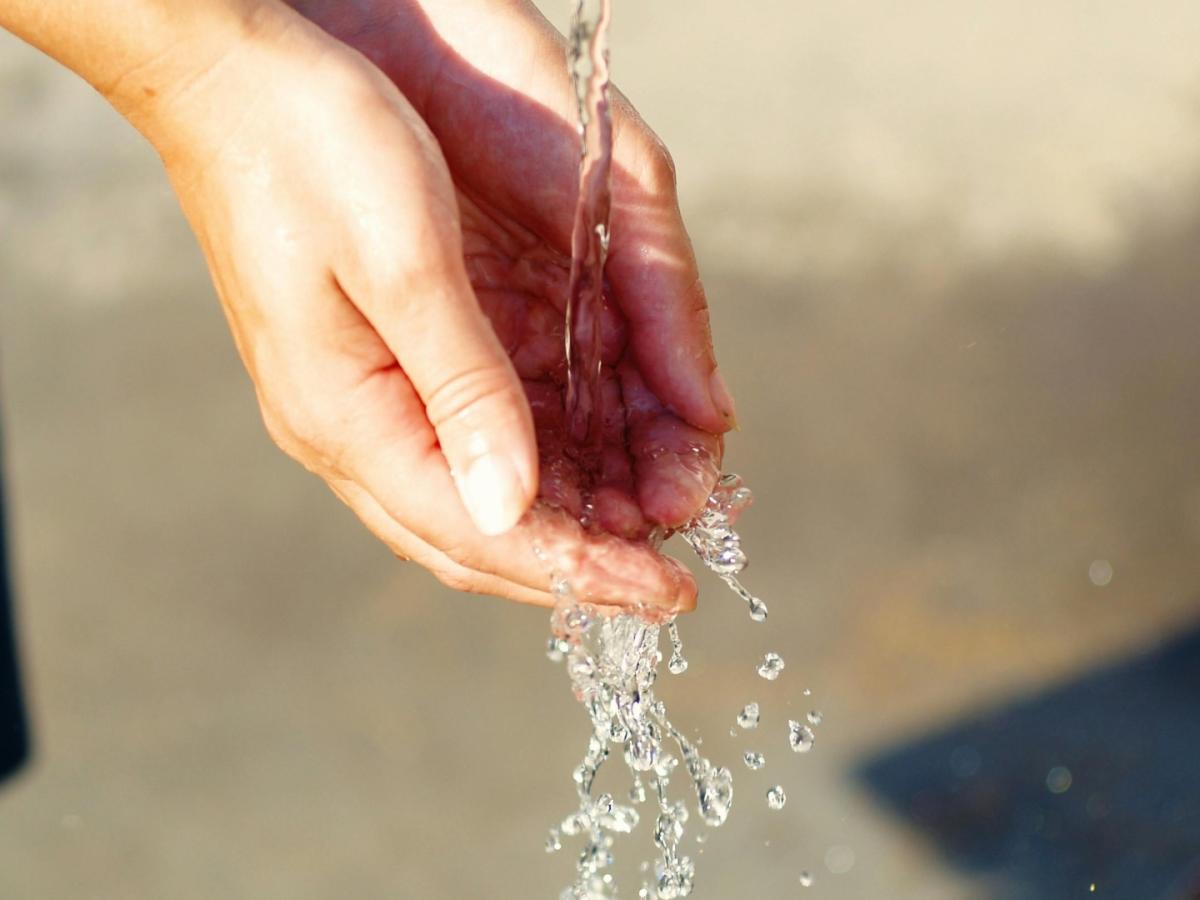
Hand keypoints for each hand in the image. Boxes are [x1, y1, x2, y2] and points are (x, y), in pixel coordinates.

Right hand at [152, 3, 733, 610]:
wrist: (230, 77)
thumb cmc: (310, 147)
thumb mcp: (404, 262)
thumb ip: (463, 389)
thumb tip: (513, 508)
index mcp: (346, 416)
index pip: (478, 533)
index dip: (579, 571)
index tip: (667, 594)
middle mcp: (347, 428)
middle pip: (474, 537)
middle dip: (577, 566)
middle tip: (667, 579)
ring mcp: (355, 402)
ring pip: (472, 500)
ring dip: (563, 522)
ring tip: (647, 526)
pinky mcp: (374, 368)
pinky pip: (463, 447)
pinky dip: (536, 468)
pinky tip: (589, 466)